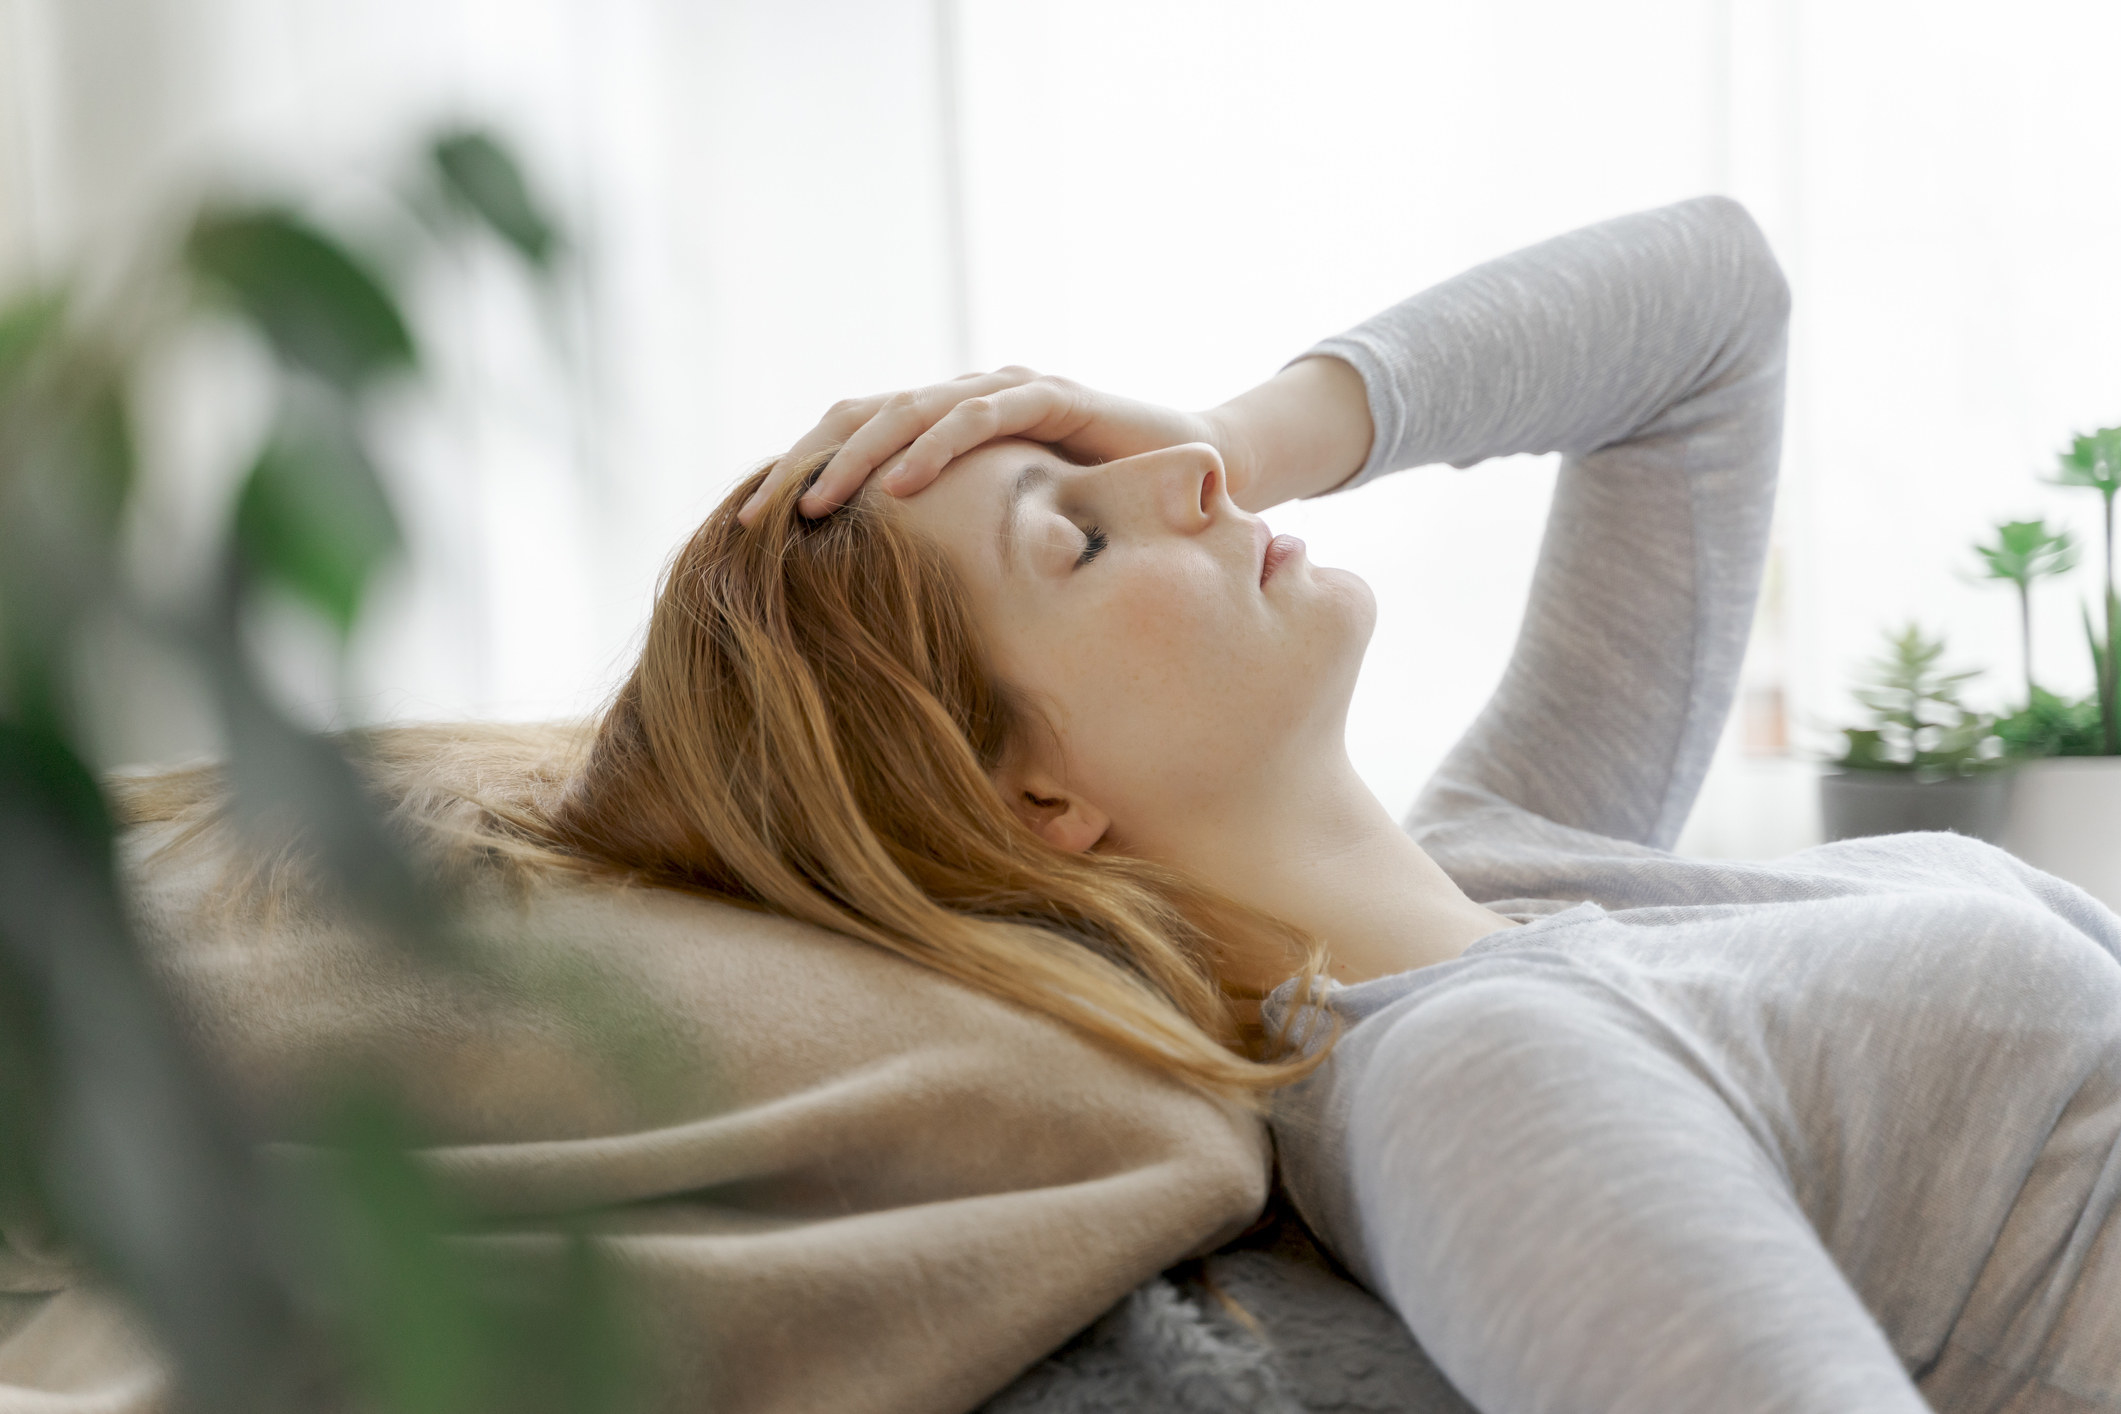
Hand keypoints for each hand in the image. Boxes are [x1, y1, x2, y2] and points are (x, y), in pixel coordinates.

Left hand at [738, 366, 1224, 523]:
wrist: (1205, 467)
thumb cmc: (1108, 508)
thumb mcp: (1015, 534)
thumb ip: (959, 547)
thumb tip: (886, 612)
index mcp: (946, 427)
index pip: (851, 439)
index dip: (795, 476)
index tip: (742, 531)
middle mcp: (965, 399)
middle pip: (858, 418)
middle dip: (800, 467)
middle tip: (749, 519)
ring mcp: (1006, 389)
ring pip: (907, 413)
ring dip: (852, 459)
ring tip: (809, 506)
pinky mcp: (1053, 395)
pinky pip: (980, 416)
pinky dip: (935, 448)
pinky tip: (898, 486)